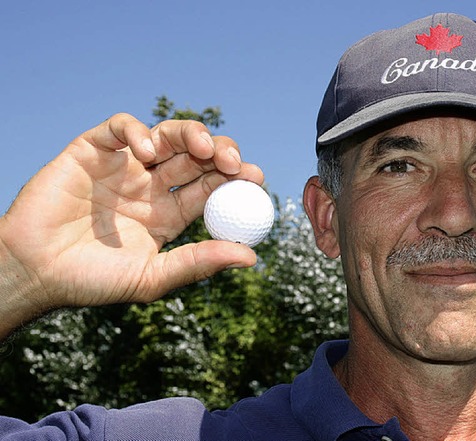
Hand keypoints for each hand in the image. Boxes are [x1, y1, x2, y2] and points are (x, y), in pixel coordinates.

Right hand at [0, 113, 261, 336]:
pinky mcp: (92, 151)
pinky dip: (137, 131)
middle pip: (196, 157)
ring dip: (191, 135)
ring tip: (204, 148)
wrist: (35, 273)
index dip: (234, 180)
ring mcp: (125, 167)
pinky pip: (120, 128)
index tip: (256, 178)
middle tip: (236, 163)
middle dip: (221, 153)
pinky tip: (148, 152)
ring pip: (167, 135)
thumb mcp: (153, 277)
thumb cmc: (91, 281)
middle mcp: (152, 186)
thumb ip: (199, 263)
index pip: (210, 187)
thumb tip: (251, 256)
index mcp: (170, 213)